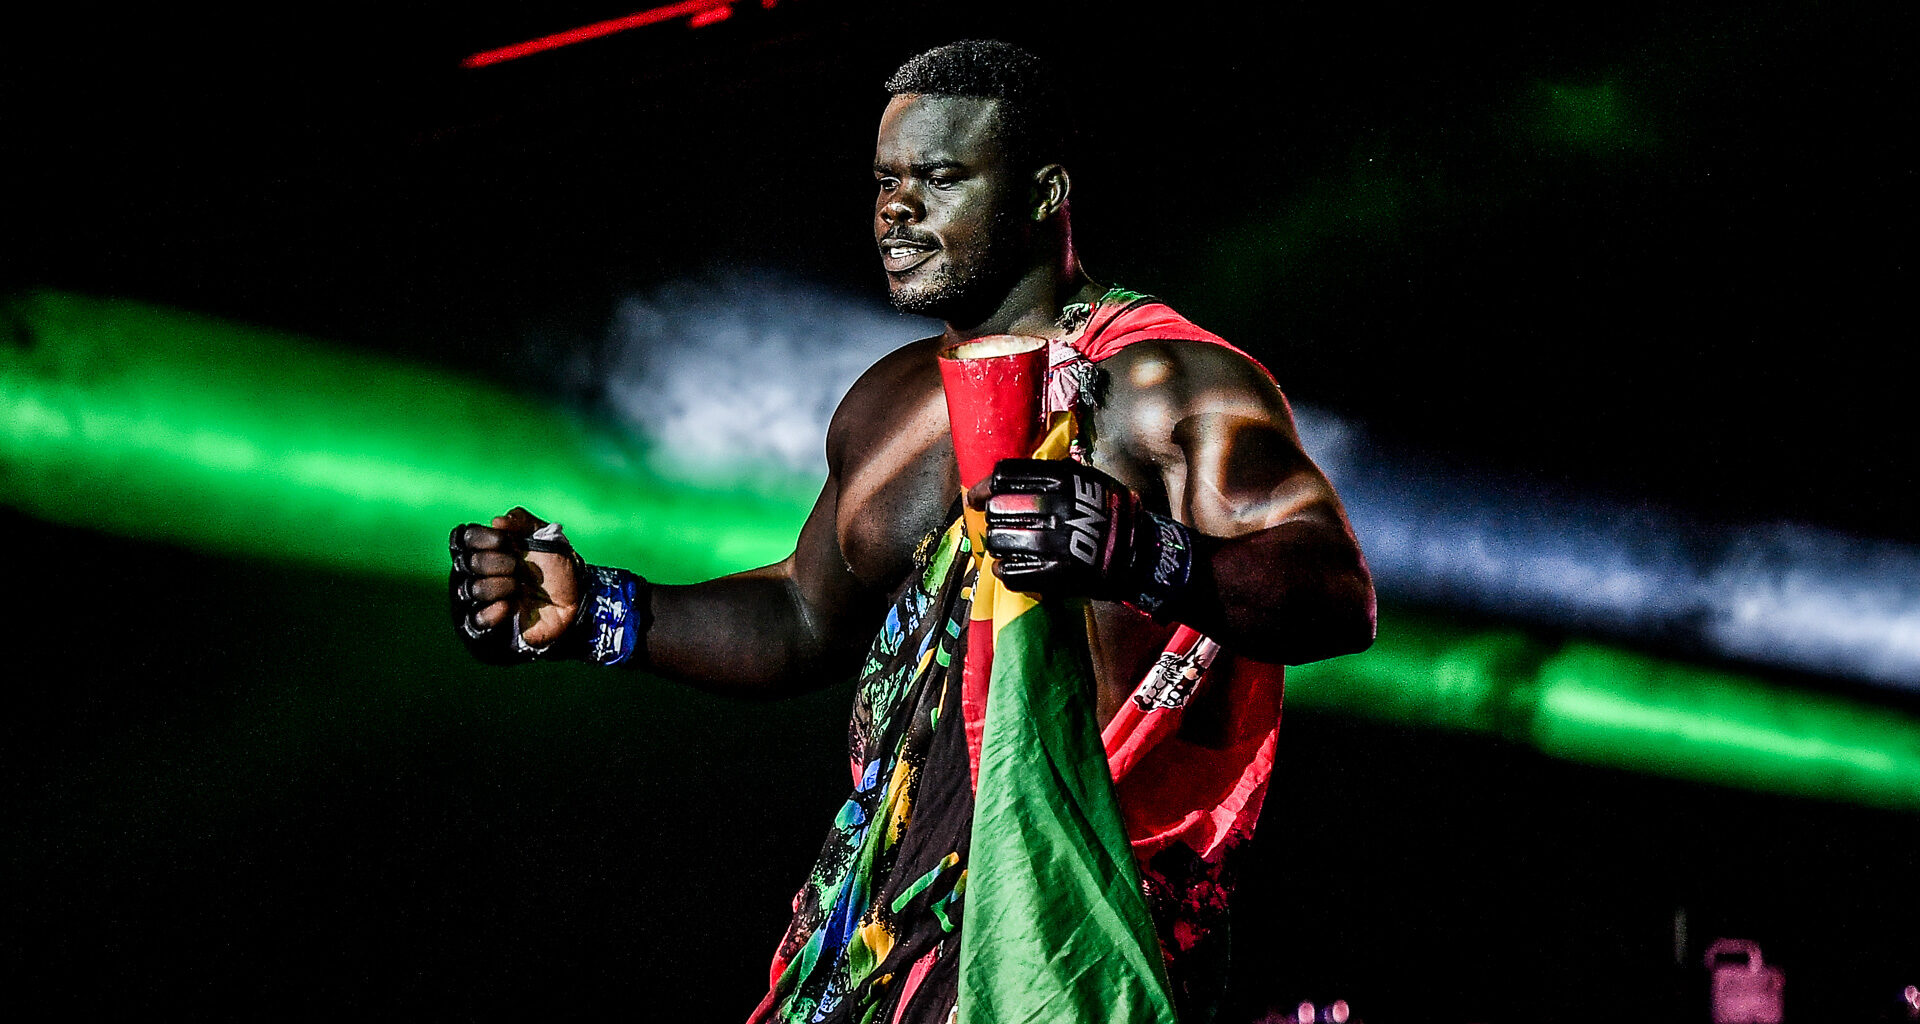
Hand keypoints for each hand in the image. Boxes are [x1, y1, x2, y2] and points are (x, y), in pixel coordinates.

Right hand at [449, 506, 584, 660]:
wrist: (574, 599)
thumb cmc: (556, 566)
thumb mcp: (544, 536)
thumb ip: (522, 520)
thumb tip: (497, 521)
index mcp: (490, 547)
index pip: (466, 538)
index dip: (482, 538)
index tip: (504, 541)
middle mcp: (481, 570)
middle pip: (468, 562)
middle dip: (498, 563)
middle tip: (518, 567)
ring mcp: (485, 596)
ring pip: (473, 589)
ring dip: (502, 586)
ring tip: (520, 587)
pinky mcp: (490, 621)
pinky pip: (476, 618)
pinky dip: (495, 611)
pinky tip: (512, 606)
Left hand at [969, 459, 1196, 614]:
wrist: (1139, 553)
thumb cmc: (1108, 512)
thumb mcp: (1087, 479)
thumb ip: (1050, 475)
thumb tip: (1005, 477)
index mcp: (1062, 479)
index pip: (1005, 476)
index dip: (985, 487)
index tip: (979, 496)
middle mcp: (1056, 507)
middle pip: (997, 507)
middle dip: (992, 516)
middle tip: (996, 523)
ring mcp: (1055, 542)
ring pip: (999, 540)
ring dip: (996, 543)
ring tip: (1003, 545)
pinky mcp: (1056, 573)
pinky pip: (1012, 571)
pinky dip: (1003, 569)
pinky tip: (1007, 567)